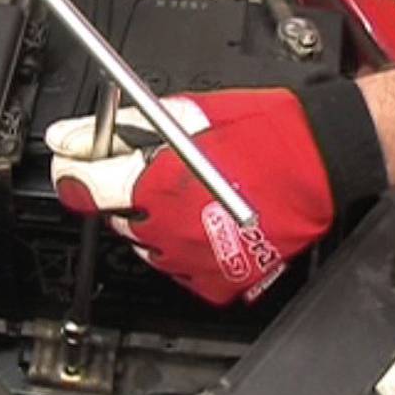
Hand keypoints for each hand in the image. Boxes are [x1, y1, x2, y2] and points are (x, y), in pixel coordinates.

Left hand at [45, 84, 387, 304]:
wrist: (324, 160)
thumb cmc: (264, 131)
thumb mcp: (185, 113)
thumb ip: (120, 130)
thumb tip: (70, 136)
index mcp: (155, 183)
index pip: (82, 189)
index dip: (72, 172)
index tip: (73, 162)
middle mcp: (168, 228)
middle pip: (113, 217)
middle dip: (121, 192)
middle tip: (151, 168)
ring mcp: (192, 259)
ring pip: (144, 244)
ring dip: (153, 221)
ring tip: (189, 193)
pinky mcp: (216, 280)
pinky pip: (178, 267)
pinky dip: (184, 246)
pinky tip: (207, 219)